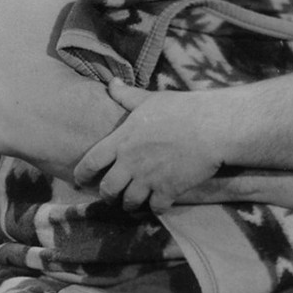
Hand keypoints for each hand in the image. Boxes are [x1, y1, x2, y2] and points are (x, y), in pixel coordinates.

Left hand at [81, 78, 223, 211]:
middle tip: (111, 196)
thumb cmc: (181, 109)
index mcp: (122, 140)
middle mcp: (131, 163)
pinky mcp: (168, 190)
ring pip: (129, 203)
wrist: (212, 127)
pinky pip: (155, 208)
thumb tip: (111, 83)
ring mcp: (149, 179)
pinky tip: (159, 203)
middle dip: (107, 196)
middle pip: (108, 189)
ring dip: (130, 205)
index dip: (82, 175)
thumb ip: (127, 96)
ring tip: (133, 203)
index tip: (80, 181)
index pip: (90, 163)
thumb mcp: (150, 99)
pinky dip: (155, 208)